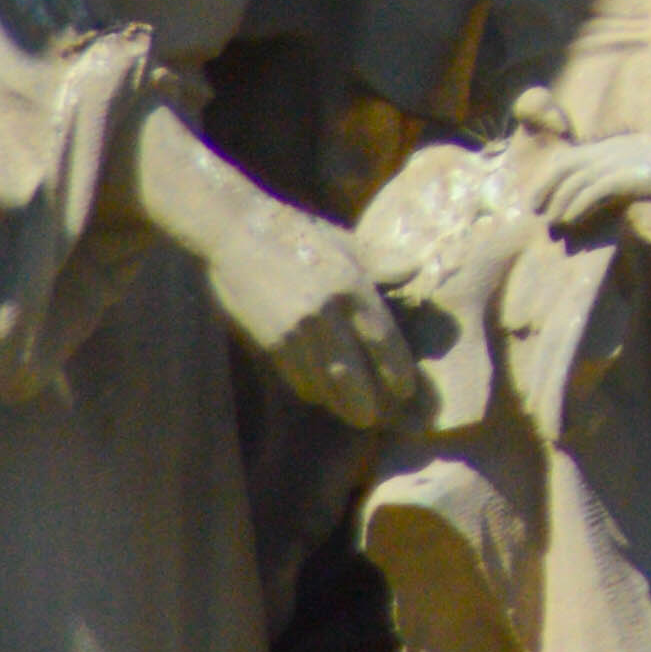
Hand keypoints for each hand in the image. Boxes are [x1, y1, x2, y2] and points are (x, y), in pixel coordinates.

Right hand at [196, 183, 417, 428]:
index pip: (382, 338)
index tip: (405, 390)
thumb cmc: (294, 232)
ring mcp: (294, 329)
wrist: (236, 233)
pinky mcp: (269, 339)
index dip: (396, 369)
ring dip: (337, 401)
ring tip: (352, 414)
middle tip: (376, 419)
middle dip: (366, 401)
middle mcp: (325, 311)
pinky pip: (295, 375)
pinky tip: (318, 394)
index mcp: (350, 284)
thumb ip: (380, 261)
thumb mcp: (343, 241)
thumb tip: (415, 268)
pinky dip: (309, 388)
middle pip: (351, 372)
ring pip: (322, 380)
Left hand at [535, 128, 650, 237]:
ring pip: (575, 181)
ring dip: (560, 202)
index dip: (547, 178)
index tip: (538, 199)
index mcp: (603, 149)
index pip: (565, 159)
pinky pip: (594, 190)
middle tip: (537, 212)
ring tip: (554, 221)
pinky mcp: (625, 177)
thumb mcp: (631, 164)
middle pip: (563, 168)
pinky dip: (579, 205)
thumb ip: (612, 176)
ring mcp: (613, 164)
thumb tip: (595, 197)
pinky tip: (573, 219)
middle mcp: (603, 153)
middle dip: (546, 189)